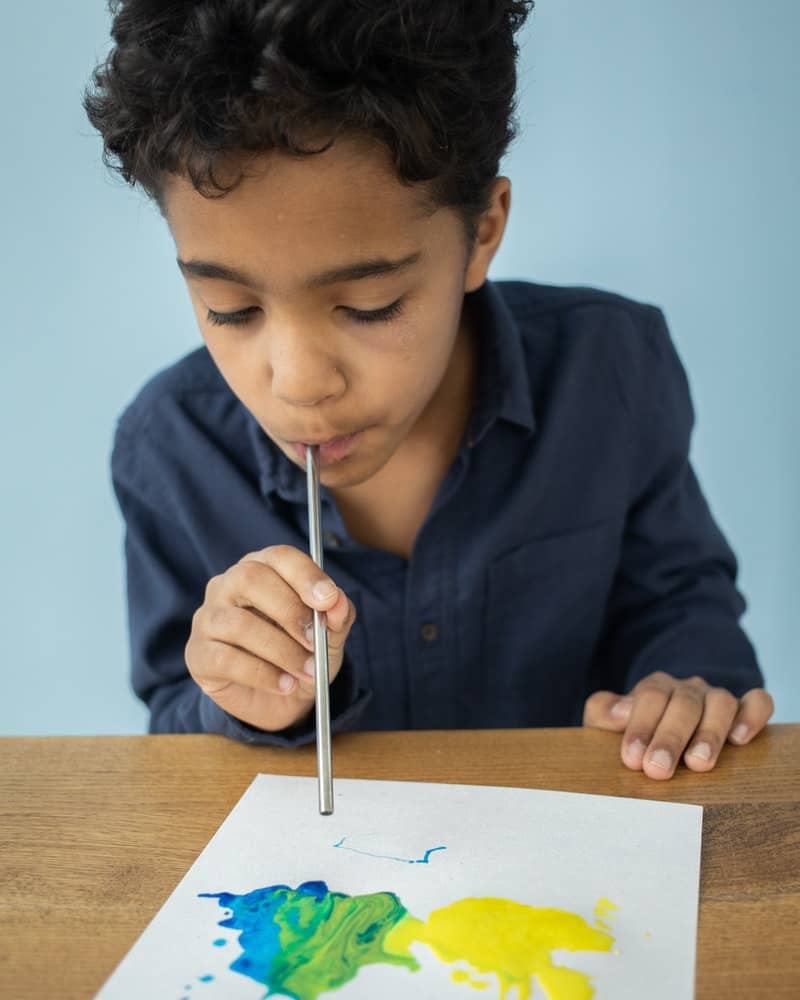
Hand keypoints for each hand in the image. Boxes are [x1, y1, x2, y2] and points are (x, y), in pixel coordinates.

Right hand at [185, 545, 355, 731]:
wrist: (281, 701)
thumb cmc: (301, 653)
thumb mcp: (329, 636)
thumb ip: (336, 616)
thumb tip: (337, 601)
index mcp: (262, 569)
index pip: (279, 557)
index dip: (305, 574)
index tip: (328, 599)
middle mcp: (228, 586)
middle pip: (250, 578)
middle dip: (290, 611)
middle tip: (316, 642)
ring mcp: (208, 619)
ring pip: (239, 623)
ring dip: (282, 651)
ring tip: (308, 671)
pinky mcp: (198, 654)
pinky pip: (226, 658)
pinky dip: (262, 674)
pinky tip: (285, 684)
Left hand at [583, 671, 773, 779]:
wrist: (665, 732)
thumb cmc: (636, 734)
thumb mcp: (607, 723)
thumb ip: (602, 712)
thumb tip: (621, 712)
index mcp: (655, 688)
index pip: (650, 697)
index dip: (641, 727)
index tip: (632, 758)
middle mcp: (687, 690)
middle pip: (683, 703)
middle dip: (670, 738)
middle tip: (658, 769)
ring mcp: (716, 700)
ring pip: (720, 702)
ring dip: (709, 733)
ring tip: (699, 764)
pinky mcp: (744, 711)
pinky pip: (758, 702)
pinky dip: (752, 715)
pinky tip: (740, 739)